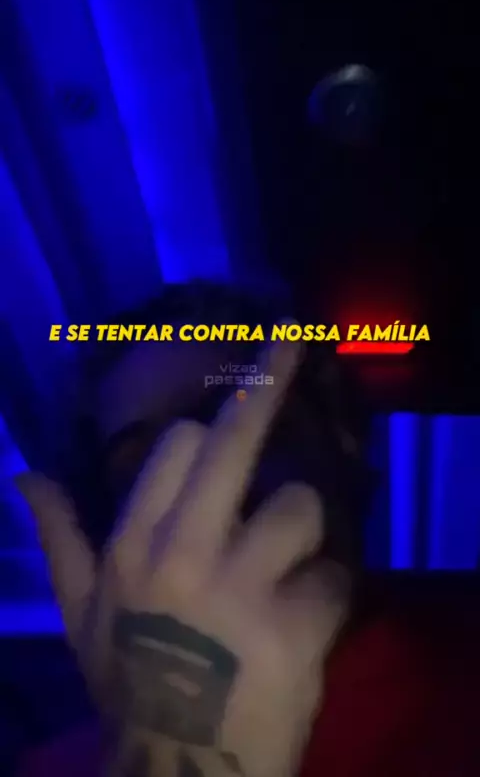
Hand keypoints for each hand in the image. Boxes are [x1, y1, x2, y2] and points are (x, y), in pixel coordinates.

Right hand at [17, 342, 347, 776]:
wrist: (182, 766)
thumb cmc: (132, 680)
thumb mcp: (80, 614)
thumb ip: (59, 538)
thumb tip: (24, 475)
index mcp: (134, 544)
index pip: (181, 445)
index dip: (211, 430)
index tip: (231, 412)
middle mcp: (184, 553)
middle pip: (236, 442)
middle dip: (270, 382)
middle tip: (293, 334)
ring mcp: (242, 588)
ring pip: (302, 507)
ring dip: (303, 539)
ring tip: (282, 579)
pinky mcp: (297, 627)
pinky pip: (336, 577)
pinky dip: (327, 599)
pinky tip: (301, 629)